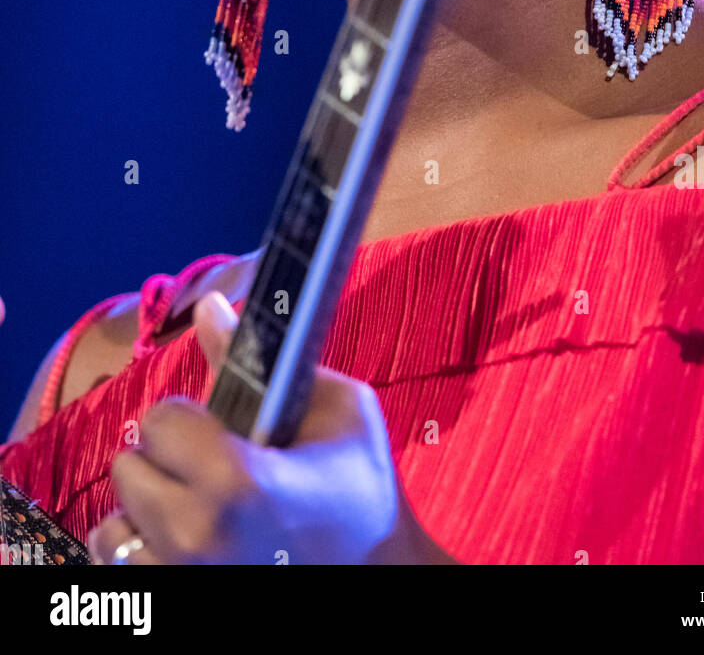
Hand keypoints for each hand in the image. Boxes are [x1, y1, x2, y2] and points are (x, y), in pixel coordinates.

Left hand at [88, 292, 455, 564]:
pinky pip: (119, 566)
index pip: (159, 422)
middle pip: (129, 470)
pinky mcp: (176, 605)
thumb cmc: (361, 488)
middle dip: (168, 460)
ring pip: (114, 524)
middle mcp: (198, 541)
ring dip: (149, 510)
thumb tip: (208, 306)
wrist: (380, 573)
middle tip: (212, 469)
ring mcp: (183, 582)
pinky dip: (145, 551)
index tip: (221, 430)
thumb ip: (258, 359)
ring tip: (199, 509)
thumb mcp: (334, 409)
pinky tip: (187, 544)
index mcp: (239, 483)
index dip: (191, 417)